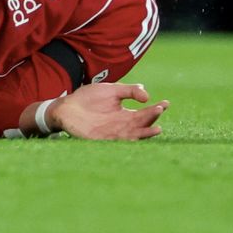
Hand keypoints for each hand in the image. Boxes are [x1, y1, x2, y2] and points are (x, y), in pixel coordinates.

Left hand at [48, 83, 168, 139]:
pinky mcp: (101, 139)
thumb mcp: (111, 90)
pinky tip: (135, 137)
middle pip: (141, 124)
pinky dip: (126, 141)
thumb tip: (147, 94)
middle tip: (159, 110)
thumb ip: (129, 90)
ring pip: (133, 135)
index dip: (156, 109)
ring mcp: (112, 134)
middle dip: (152, 118)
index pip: (145, 114)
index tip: (166, 103)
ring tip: (157, 129)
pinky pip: (116, 142)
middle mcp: (122, 126)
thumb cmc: (89, 98)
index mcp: (125, 115)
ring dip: (145, 133)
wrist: (66, 106)